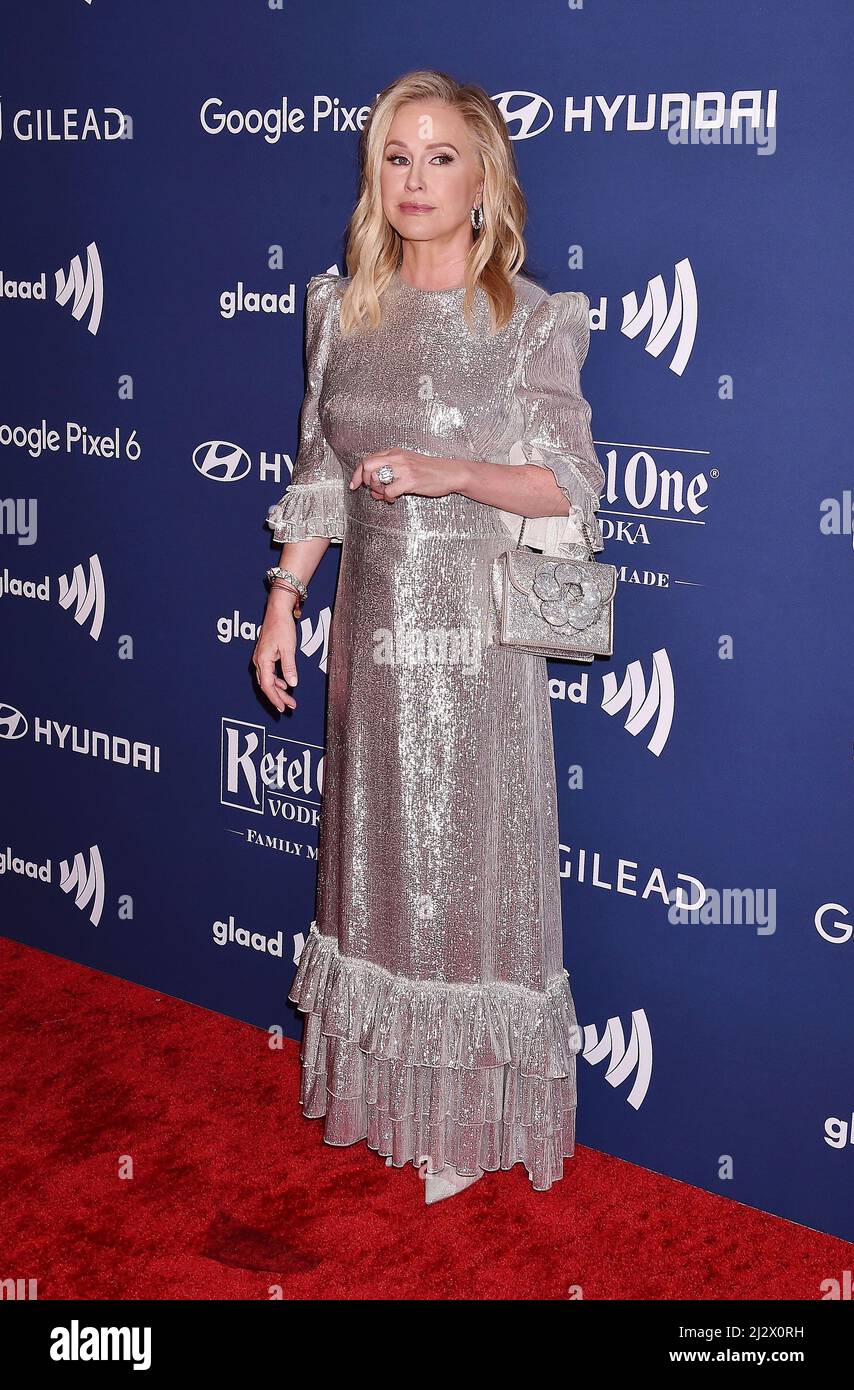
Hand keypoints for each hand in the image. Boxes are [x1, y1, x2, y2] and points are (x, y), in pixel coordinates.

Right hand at [252, 589, 299, 712]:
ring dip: (278, 690)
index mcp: (263, 660)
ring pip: (267, 680)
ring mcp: (260, 658)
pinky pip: (268, 673)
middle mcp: (259, 661)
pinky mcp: (265, 655)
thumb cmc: (282, 626)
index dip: (275, 698)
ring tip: (289, 699)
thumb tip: (292, 684)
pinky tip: (284, 683)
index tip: (282, 708)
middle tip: (290, 706)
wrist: (277, 610)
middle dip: (278, 697)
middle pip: (267, 685)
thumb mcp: (288, 648)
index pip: (267, 685)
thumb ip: (289, 667)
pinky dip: (277, 680)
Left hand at [349, 449, 465, 502]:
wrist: (450, 473)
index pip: (368, 459)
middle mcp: (397, 458)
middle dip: (363, 480)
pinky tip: (394, 498)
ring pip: (376, 477)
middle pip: (367, 465)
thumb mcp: (408, 464)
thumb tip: (374, 487)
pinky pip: (389, 490)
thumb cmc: (430, 471)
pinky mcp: (410, 480)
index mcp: (395, 453)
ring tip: (385, 494)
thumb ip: (391, 471)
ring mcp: (404, 468)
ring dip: (377, 490)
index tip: (354, 484)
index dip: (357, 473)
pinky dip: (388, 497)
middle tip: (371, 489)